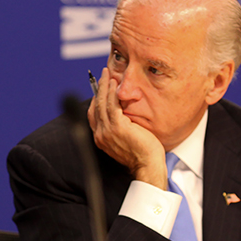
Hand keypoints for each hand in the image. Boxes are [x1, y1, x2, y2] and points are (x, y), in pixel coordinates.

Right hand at [87, 68, 166, 188]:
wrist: (147, 165)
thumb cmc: (141, 154)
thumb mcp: (125, 140)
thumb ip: (119, 128)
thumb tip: (121, 115)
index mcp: (101, 138)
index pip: (93, 115)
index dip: (95, 99)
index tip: (100, 88)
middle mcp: (100, 134)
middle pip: (95, 106)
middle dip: (98, 88)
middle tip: (102, 75)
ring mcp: (107, 131)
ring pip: (101, 103)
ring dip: (104, 86)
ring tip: (107, 75)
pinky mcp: (118, 127)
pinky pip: (111, 105)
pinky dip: (111, 92)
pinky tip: (115, 83)